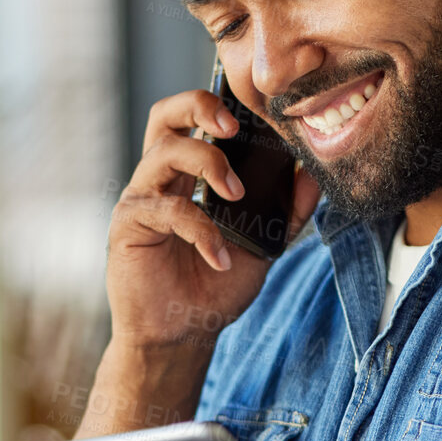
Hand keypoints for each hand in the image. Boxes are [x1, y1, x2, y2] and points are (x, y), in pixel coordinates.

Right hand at [107, 90, 320, 351]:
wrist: (182, 335)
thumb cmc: (213, 287)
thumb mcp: (262, 246)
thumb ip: (286, 211)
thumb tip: (313, 174)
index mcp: (186, 176)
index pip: (193, 119)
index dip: (220, 105)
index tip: (260, 116)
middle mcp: (159, 180)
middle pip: (164, 115)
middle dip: (198, 106)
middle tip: (233, 126)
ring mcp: (141, 200)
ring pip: (165, 153)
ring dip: (208, 164)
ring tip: (236, 194)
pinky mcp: (129, 226)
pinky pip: (167, 210)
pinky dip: (201, 230)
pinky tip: (221, 258)